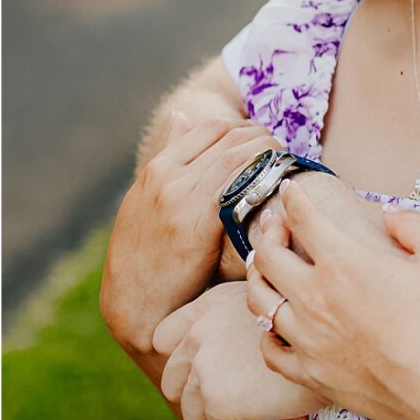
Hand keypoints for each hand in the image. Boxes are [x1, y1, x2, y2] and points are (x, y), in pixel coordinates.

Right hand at [101, 110, 274, 357]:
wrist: (133, 304)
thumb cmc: (144, 257)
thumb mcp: (144, 201)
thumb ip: (168, 159)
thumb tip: (180, 115)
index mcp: (156, 170)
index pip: (211, 128)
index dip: (245, 129)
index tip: (263, 141)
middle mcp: (167, 178)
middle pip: (229, 137)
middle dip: (263, 138)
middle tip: (282, 152)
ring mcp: (181, 201)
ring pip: (238, 157)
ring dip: (270, 156)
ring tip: (286, 167)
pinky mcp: (198, 226)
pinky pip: (239, 188)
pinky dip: (263, 180)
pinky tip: (279, 189)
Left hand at [150, 283, 316, 419]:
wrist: (344, 337)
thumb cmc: (326, 327)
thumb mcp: (277, 310)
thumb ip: (243, 329)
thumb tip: (235, 370)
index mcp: (209, 305)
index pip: (165, 340)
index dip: (189, 366)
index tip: (229, 375)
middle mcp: (199, 330)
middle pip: (174, 385)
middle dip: (213, 400)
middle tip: (260, 399)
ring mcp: (203, 364)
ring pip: (198, 416)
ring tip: (281, 407)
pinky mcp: (217, 398)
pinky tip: (294, 417)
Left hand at [245, 180, 419, 419]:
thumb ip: (414, 225)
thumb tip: (389, 214)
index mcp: (343, 262)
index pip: (302, 218)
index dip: (292, 198)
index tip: (289, 190)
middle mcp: (315, 298)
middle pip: (268, 257)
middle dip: (268, 233)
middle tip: (275, 226)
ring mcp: (307, 339)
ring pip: (260, 301)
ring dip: (259, 279)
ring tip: (264, 270)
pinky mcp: (311, 373)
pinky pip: (271, 349)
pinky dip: (268, 333)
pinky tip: (276, 325)